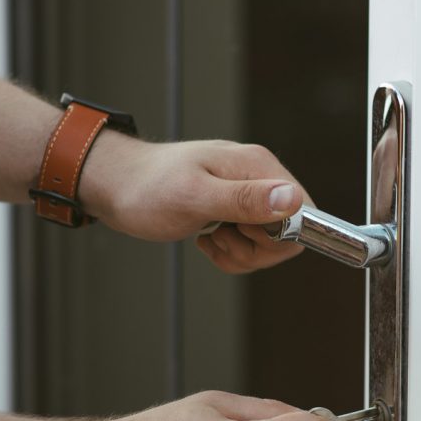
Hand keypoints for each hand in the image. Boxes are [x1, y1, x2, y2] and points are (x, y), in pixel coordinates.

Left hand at [81, 134, 310, 272]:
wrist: (116, 186)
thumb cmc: (147, 188)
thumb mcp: (194, 197)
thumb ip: (244, 199)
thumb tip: (292, 200)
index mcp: (258, 166)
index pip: (304, 212)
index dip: (279, 236)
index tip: (243, 234)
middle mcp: (258, 177)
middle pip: (289, 232)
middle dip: (256, 250)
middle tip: (220, 238)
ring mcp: (246, 193)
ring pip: (270, 243)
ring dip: (240, 253)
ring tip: (210, 238)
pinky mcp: (234, 209)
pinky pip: (251, 244)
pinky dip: (231, 253)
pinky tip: (207, 240)